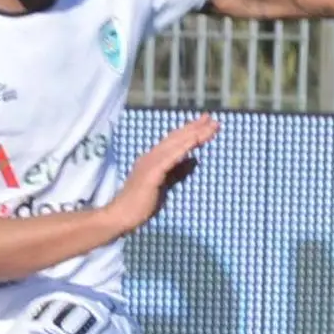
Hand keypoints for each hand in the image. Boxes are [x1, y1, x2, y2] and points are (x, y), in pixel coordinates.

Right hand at [110, 114, 219, 231]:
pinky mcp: (152, 172)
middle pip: (176, 138)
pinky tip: (195, 139)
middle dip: (195, 127)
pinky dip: (184, 146)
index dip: (190, 131)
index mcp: (154, 159)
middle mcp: (152, 156)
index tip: (206, 123)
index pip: (174, 142)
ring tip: (210, 125)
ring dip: (194, 133)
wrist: (122, 215)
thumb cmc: (141, 204)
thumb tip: (193, 160)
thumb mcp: (165, 185)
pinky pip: (171, 157)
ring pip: (176, 144)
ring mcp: (151, 163)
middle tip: (212, 118)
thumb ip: (178, 172)